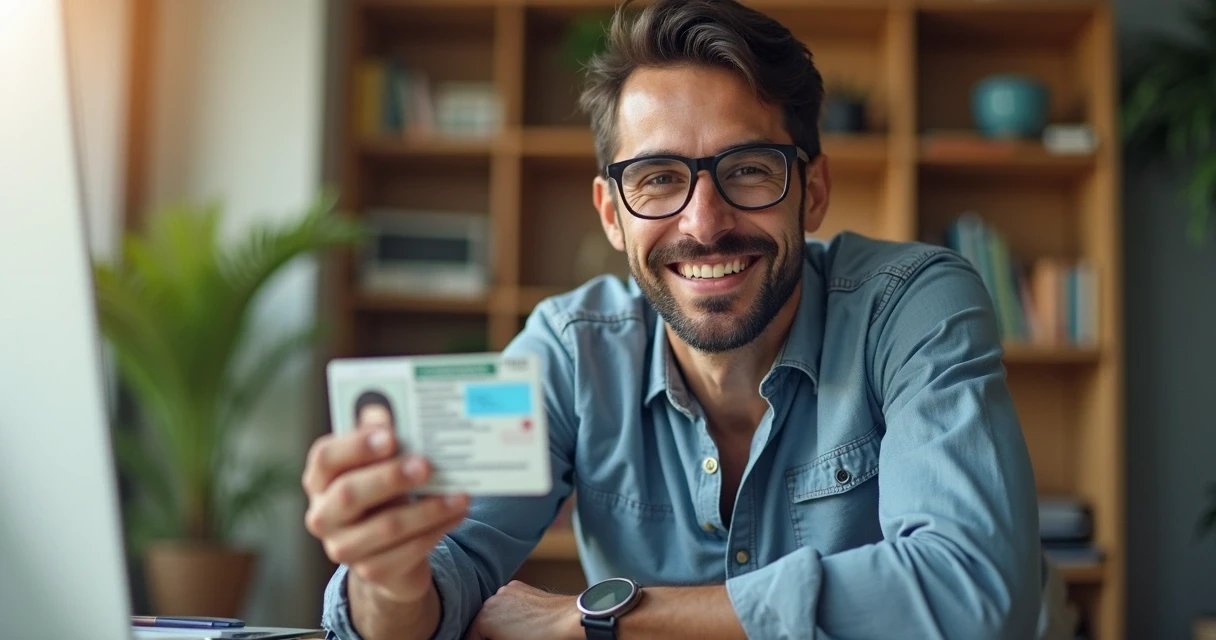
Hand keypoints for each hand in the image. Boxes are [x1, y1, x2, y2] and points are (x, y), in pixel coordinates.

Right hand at [302, 426, 469, 603]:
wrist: (389, 551)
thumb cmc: (383, 493)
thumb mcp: (379, 465)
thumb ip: (382, 437)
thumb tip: (388, 409)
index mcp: (320, 480)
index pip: (325, 458)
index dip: (356, 445)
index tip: (391, 435)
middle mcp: (323, 515)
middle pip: (349, 494)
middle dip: (391, 477)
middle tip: (426, 465)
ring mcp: (344, 547)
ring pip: (386, 526)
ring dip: (427, 508)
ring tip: (459, 495)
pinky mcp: (372, 571)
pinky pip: (408, 550)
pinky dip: (437, 529)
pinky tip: (457, 512)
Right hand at [465, 581, 580, 639]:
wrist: (572, 621)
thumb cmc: (543, 639)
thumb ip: (491, 639)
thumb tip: (487, 637)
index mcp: (484, 618)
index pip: (469, 638)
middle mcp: (492, 599)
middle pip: (480, 625)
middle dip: (487, 636)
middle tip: (503, 639)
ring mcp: (507, 590)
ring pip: (493, 613)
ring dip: (498, 626)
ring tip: (514, 635)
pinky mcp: (520, 587)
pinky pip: (507, 603)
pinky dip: (509, 614)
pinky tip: (522, 626)